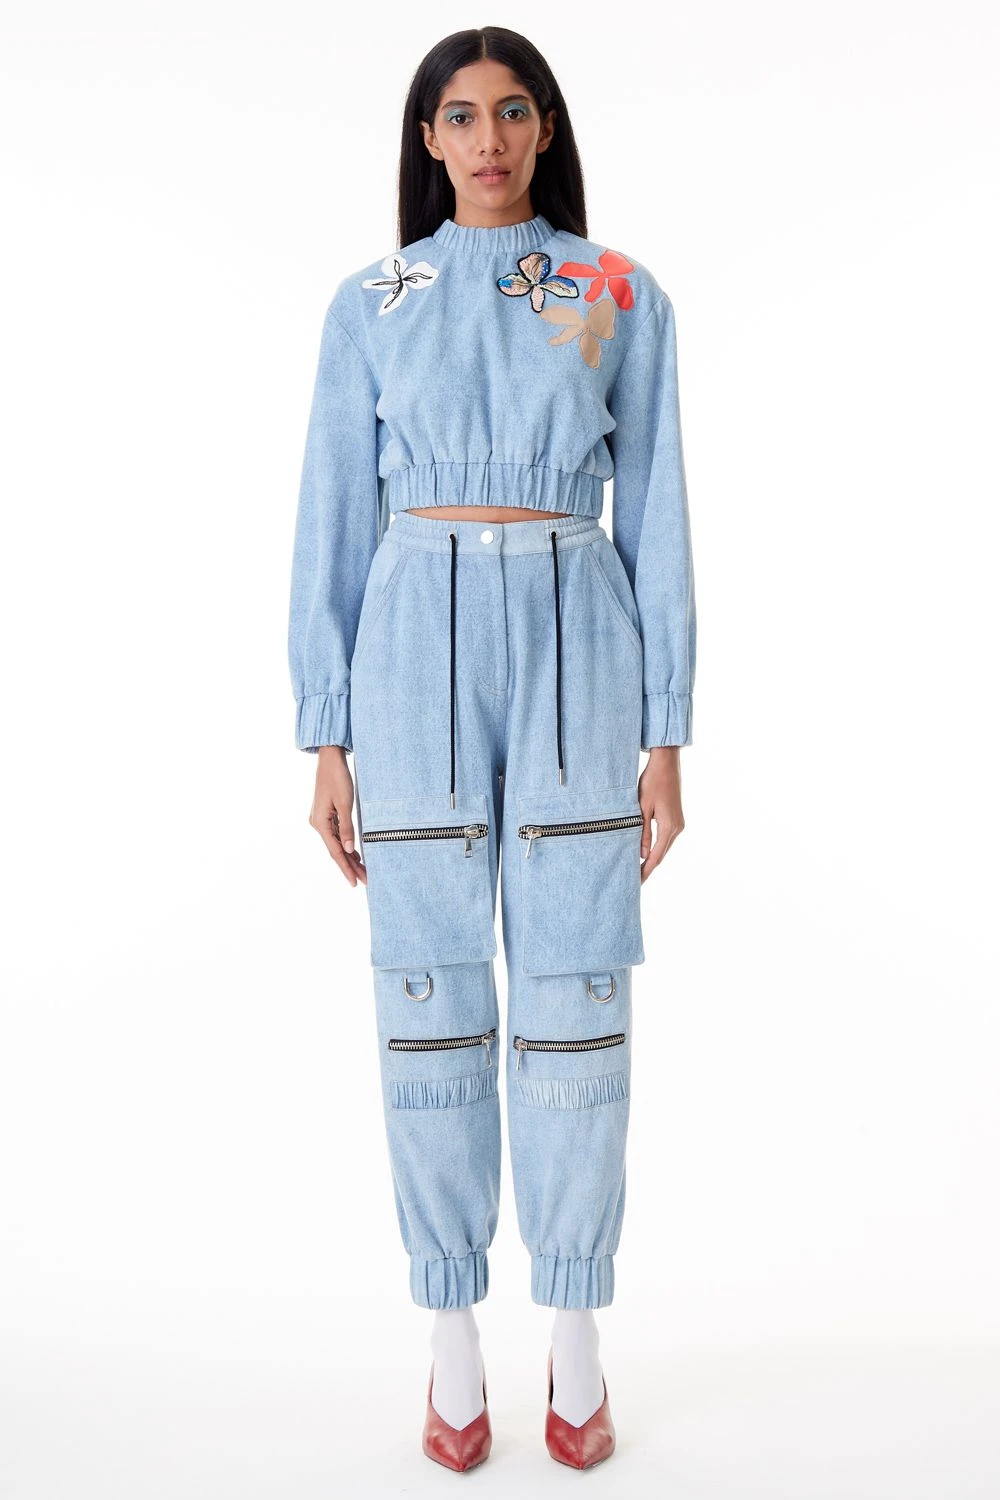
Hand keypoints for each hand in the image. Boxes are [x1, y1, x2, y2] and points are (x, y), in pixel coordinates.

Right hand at [309, 746, 367, 886]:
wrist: (330, 760)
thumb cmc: (338, 778)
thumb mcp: (345, 804)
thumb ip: (347, 828)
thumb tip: (349, 850)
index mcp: (320, 823)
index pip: (336, 852)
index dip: (346, 868)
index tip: (355, 882)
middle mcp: (318, 824)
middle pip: (336, 851)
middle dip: (350, 866)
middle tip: (365, 880)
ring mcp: (321, 820)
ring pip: (337, 844)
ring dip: (350, 857)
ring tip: (363, 872)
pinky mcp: (327, 815)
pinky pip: (337, 835)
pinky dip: (347, 845)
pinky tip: (355, 854)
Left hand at [637, 746, 684, 883]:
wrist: (666, 764)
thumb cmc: (652, 782)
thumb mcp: (642, 808)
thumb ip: (642, 832)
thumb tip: (641, 855)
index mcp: (669, 827)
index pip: (655, 856)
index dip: (646, 871)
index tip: (637, 882)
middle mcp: (677, 828)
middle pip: (661, 854)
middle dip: (648, 868)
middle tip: (635, 881)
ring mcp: (679, 823)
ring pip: (664, 847)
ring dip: (652, 858)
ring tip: (638, 869)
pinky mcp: (676, 818)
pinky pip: (666, 839)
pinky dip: (657, 848)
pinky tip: (646, 852)